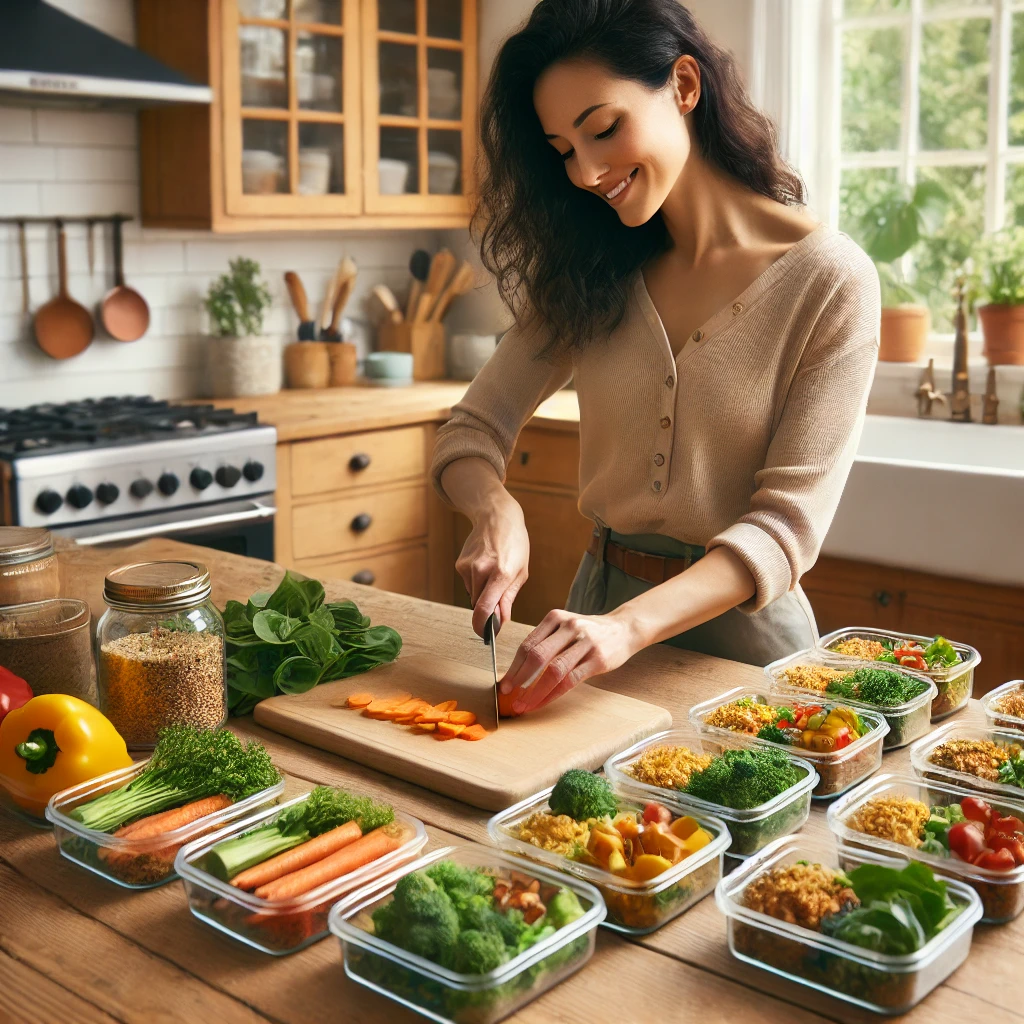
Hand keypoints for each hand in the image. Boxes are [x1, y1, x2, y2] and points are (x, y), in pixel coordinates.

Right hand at [456, 499, 529, 636]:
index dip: (482, 626)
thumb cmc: (515, 544)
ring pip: (473, 595)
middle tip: (499, 592)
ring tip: (493, 572)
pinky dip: (476, 582)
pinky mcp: (459, 565)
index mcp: (501, 573)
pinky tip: (484, 565)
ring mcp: (468, 567)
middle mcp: (481, 570)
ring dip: (482, 592)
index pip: (485, 608)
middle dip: (488, 606)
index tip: (484, 635)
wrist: (496, 517)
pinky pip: (468, 584)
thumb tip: (501, 620)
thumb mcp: (521, 572)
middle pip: (479, 604)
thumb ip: (509, 598)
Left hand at [499, 608, 640, 714]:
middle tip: (508, 694)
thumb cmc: (589, 632)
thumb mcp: (565, 627)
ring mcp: (585, 643)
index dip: (514, 666)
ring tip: (524, 704)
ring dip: (535, 691)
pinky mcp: (597, 659)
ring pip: (554, 670)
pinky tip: (543, 702)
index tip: (504, 683)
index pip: (528, 644)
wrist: (623, 629)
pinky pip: (570, 680)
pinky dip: (553, 694)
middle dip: (519, 678)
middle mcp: (569, 627)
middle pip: (537, 655)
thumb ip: (545, 642)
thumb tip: (518, 670)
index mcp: (555, 618)